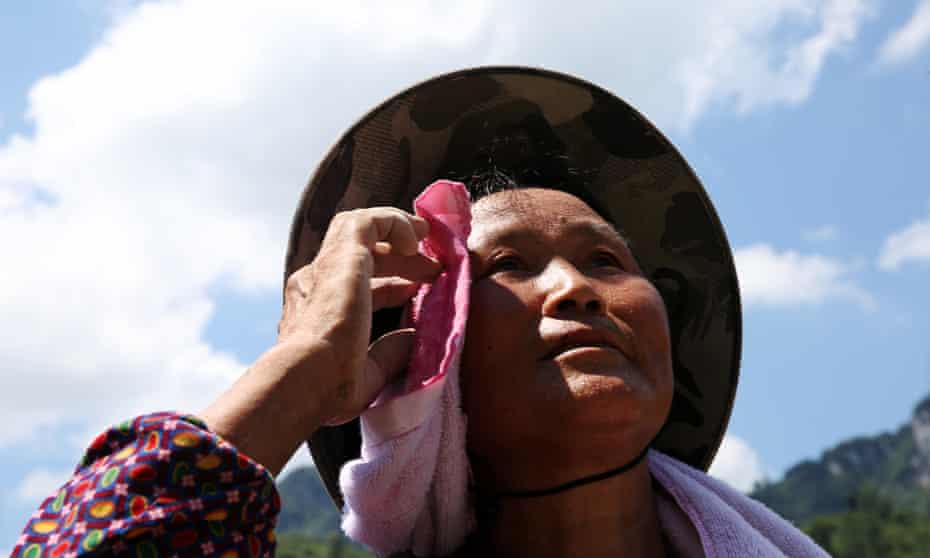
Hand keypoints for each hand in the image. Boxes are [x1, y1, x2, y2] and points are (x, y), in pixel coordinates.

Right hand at [278, 207, 440, 425]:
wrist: (310, 375)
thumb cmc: (333, 387)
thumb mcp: (369, 373)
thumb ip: (391, 354)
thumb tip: (413, 337)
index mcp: (317, 312)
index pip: (359, 288)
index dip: (394, 286)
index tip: (420, 292)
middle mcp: (316, 284)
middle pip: (362, 258)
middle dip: (401, 260)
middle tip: (435, 270)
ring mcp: (326, 266)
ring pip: (359, 229)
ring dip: (395, 229)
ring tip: (425, 236)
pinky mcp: (343, 253)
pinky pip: (369, 221)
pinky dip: (395, 221)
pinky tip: (417, 238)